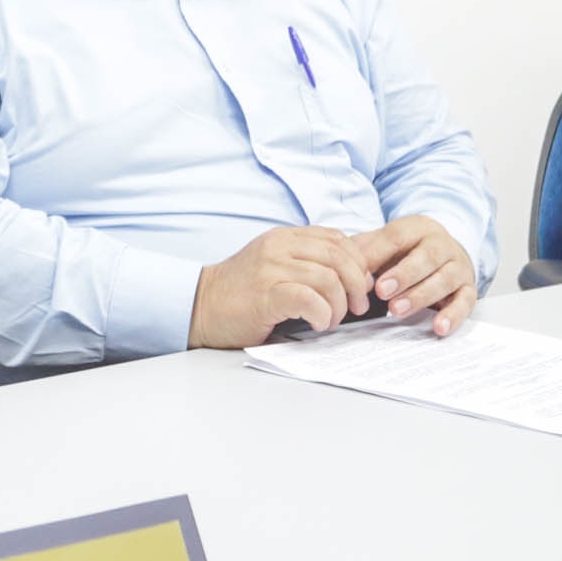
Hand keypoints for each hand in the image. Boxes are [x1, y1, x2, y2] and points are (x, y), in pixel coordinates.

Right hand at [189, 227, 378, 348]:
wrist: (199, 306)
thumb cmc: (241, 293)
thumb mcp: (275, 264)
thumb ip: (307, 262)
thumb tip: (353, 275)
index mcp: (284, 237)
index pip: (337, 238)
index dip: (358, 262)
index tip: (361, 284)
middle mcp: (278, 247)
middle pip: (338, 256)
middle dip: (356, 284)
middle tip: (357, 306)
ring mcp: (270, 269)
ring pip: (327, 278)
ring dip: (338, 304)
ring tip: (331, 320)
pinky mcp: (264, 295)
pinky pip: (308, 298)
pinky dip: (321, 313)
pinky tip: (318, 323)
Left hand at [353, 215, 477, 336]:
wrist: (445, 252)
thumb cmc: (409, 251)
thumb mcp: (388, 244)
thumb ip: (366, 251)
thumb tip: (348, 267)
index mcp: (418, 228)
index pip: (397, 237)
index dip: (378, 255)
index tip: (362, 275)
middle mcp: (443, 244)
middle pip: (427, 257)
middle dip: (403, 275)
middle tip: (381, 291)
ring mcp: (458, 266)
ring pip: (444, 279)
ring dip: (420, 296)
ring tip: (396, 310)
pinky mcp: (469, 289)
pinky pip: (465, 302)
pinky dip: (453, 316)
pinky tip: (438, 327)